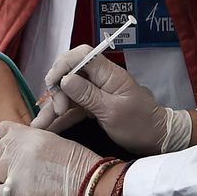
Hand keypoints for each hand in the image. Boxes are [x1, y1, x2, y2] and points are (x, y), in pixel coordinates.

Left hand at [0, 121, 105, 195]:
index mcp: (27, 133)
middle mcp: (16, 147)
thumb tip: (22, 152)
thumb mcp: (54, 142)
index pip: (0, 130)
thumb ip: (33, 143)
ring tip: (10, 191)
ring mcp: (12, 168)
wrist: (87, 183)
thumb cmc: (79, 164)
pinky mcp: (13, 190)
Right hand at [32, 43, 173, 154]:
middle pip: (70, 74)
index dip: (63, 64)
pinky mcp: (93, 107)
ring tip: (39, 124)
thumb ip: (88, 95)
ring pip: (68, 93)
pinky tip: (47, 127)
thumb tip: (65, 79)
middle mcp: (101, 80)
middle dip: (58, 90)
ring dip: (54, 107)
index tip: (52, 82)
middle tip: (57, 110)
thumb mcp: (112, 111)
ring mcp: (96, 93)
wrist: (157, 140)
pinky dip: (61, 117)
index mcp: (109, 74)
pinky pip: (73, 108)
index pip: (82, 55)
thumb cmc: (140, 125)